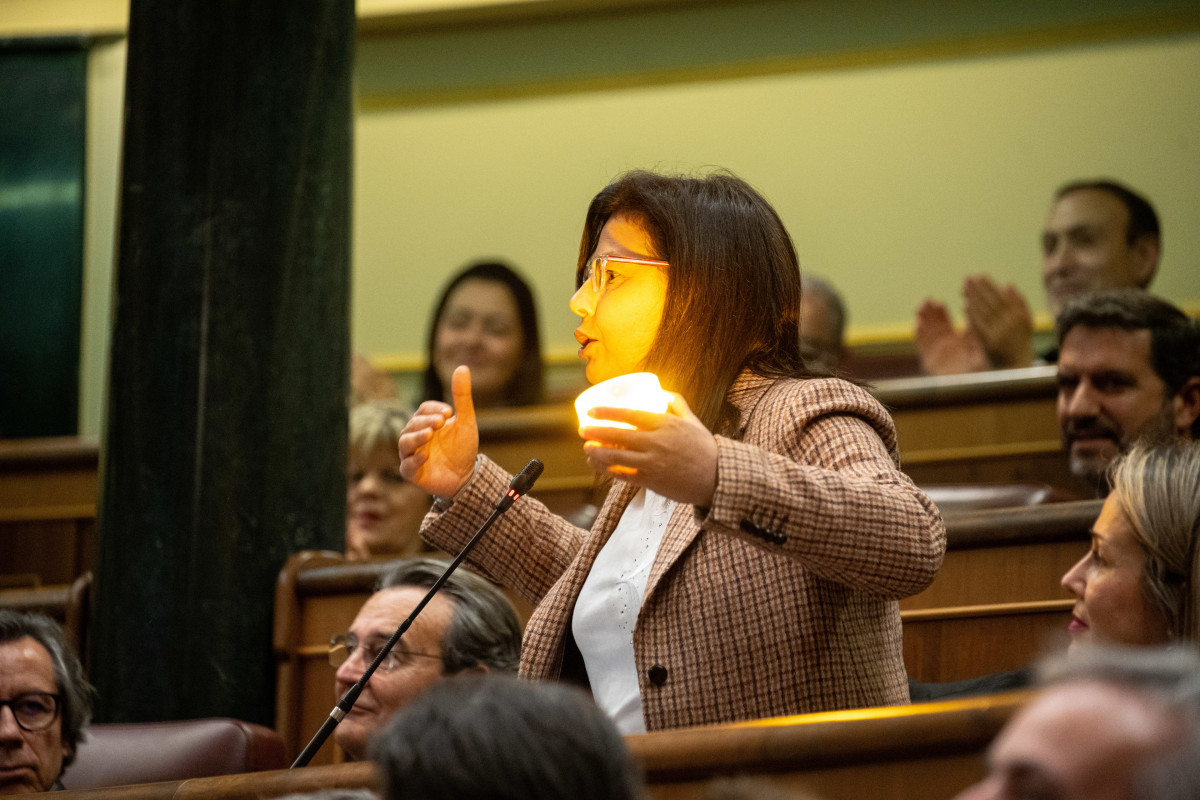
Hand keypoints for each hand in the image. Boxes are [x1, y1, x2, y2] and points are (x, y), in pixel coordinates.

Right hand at [398, 365, 478, 497]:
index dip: (433, 409)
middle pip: (412, 424)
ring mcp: (411, 455)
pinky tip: (426, 455)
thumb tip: (462, 367)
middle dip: (425, 422)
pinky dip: (414, 460)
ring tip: (430, 434)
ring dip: (416, 437)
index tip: (449, 412)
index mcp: (426, 422)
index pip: (423, 410)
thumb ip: (462, 397)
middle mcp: (415, 437)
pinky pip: (407, 466)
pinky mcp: (412, 473)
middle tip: (441, 422)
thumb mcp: (466, 421)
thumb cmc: (462, 447)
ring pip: (405, 442)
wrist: (466, 476)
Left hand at [579, 393, 717, 506]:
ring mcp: (652, 463)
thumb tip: (660, 391)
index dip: (607, 412)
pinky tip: (600, 467)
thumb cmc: (704, 448)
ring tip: (587, 449)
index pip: (629, 414)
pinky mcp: (651, 481)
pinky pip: (624, 476)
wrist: (718, 478)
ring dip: (597, 453)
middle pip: (617, 435)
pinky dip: (609, 471)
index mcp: (665, 424)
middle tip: (583, 430)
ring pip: (616, 457)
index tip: (591, 411)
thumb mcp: (692, 421)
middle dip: (595, 432)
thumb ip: (676, 404)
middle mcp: (656, 442)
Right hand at [914, 298, 986, 374]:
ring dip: (923, 322)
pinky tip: (918, 325)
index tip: (937, 302)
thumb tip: (969, 320)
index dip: (941, 313)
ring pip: (927, 336)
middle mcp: (946, 349)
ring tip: (920, 308)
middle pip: (933, 329)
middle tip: (926, 300)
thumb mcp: (982, 351)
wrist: (976, 393)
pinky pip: (924, 349)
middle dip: (928, 315)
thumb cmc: (984, 375)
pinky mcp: (931, 365)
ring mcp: (937, 357)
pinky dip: (921, 338)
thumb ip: (974, 336)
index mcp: (959, 345)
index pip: (946, 325)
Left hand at [962, 275, 1033, 368]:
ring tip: (964, 288)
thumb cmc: (1019, 343)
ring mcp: (1000, 335)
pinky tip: (965, 305)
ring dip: (974, 299)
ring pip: (984, 313)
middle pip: (991, 303)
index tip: (980, 276)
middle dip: (979, 290)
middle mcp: (1011, 325)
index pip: (1001, 298)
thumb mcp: (1025, 323)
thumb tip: (1008, 284)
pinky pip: (980, 327)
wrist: (1016, 368)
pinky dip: (973, 315)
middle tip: (967, 278)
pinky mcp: (990, 345)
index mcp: (1020, 317)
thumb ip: (1019, 303)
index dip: (990, 287)